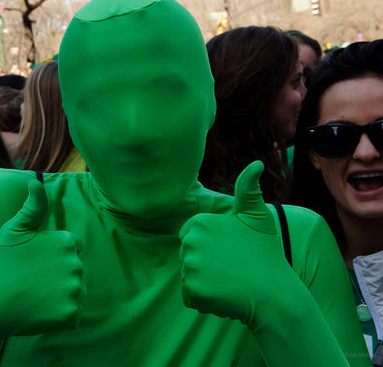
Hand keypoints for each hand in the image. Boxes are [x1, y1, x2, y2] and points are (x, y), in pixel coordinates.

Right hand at [0, 179, 84, 335]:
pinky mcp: (70, 315)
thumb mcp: (13, 229)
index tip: (32, 263)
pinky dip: (60, 315)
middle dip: (57, 275)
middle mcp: (75, 265)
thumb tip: (36, 181)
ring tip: (33, 295)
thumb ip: (32, 206)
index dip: (51, 255)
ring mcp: (73, 291)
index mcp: (65, 242)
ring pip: (75, 292)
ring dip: (60, 295)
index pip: (71, 248)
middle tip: (29, 280)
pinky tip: (38, 311)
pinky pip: (73, 314)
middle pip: (74, 270)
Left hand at [179, 161, 293, 326]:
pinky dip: (204, 300)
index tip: (230, 251)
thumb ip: (249, 189)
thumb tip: (257, 163)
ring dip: (205, 282)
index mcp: (200, 222)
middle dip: (206, 264)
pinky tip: (225, 296)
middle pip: (187, 256)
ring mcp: (190, 267)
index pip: (190, 236)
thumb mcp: (259, 217)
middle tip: (233, 267)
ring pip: (189, 276)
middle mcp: (190, 242)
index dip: (210, 246)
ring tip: (230, 281)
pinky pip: (190, 296)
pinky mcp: (192, 290)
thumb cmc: (266, 254)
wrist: (275, 295)